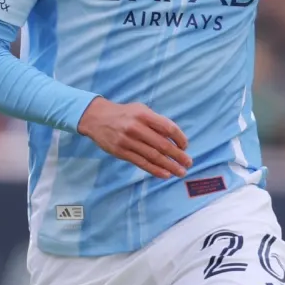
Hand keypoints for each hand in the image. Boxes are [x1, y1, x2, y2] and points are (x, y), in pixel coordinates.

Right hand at [76, 98, 191, 177]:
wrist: (96, 118)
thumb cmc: (123, 114)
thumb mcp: (140, 109)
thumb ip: (156, 121)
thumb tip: (174, 139)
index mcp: (143, 115)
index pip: (168, 128)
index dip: (180, 138)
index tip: (185, 146)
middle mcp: (136, 127)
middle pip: (162, 145)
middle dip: (178, 156)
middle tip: (188, 163)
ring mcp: (127, 141)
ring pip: (153, 156)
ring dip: (169, 166)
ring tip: (180, 172)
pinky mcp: (121, 152)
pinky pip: (141, 163)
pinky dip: (155, 170)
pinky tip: (165, 174)